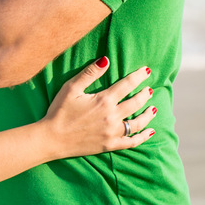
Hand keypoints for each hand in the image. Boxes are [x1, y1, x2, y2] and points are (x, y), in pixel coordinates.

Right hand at [41, 59, 155, 158]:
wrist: (51, 139)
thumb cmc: (59, 111)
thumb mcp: (71, 88)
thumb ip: (89, 73)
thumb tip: (106, 59)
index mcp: (103, 100)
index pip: (127, 84)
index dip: (138, 76)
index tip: (146, 71)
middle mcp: (112, 116)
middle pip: (135, 102)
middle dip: (144, 94)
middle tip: (149, 89)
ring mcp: (112, 132)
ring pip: (137, 123)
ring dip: (148, 114)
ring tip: (153, 108)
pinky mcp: (110, 145)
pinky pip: (132, 142)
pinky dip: (143, 137)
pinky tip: (150, 132)